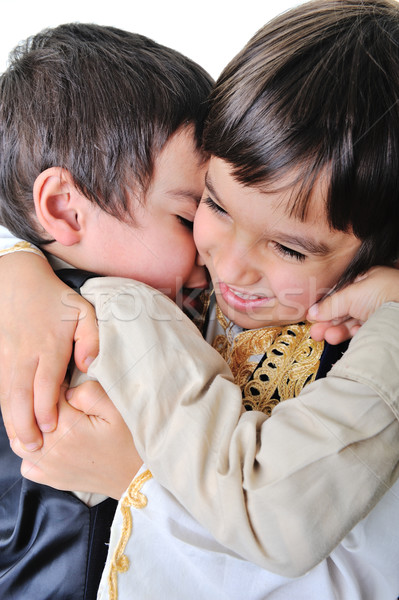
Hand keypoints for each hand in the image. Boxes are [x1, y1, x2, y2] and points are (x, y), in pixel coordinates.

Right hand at [0, 252, 98, 448]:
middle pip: (21, 396)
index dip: (46, 409)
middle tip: (35, 448)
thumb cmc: (55, 300)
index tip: (51, 429)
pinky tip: (11, 423)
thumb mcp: (83, 311)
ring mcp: (8, 358)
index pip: (45, 384)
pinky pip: (0, 388)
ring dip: (12, 421)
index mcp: (49, 347)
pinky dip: (4, 408)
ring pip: (6, 395)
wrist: (17, 281)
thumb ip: (91, 339)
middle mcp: (25, 356)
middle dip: (26, 425)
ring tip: (21, 444)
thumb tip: (88, 366)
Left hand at [11, 380, 141, 498]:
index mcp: (68, 427)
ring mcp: (49, 467)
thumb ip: (88, 393)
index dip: (57, 384)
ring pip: (20, 441)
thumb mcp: (116, 409)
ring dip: (31, 428)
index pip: (46, 395)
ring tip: (51, 422)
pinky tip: (49, 444)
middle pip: (28, 417)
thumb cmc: (129, 439)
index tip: (69, 384)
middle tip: (62, 402)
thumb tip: (65, 391)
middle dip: (41, 405)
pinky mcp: (52, 479)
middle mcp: (52, 448)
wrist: (137, 475)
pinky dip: (32, 453)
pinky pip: (27, 464)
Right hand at [307, 266, 398, 342]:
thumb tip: (313, 312)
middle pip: (344, 308)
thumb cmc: (385, 294)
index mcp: (367, 278)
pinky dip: (349, 334)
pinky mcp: (380, 326)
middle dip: (328, 320)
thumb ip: (331, 303)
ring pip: (351, 320)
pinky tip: (340, 337)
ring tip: (324, 336)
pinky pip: (361, 330)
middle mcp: (373, 293)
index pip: (340, 291)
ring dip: (335, 329)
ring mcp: (377, 310)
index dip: (325, 304)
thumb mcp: (351, 294)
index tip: (313, 315)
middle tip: (315, 330)